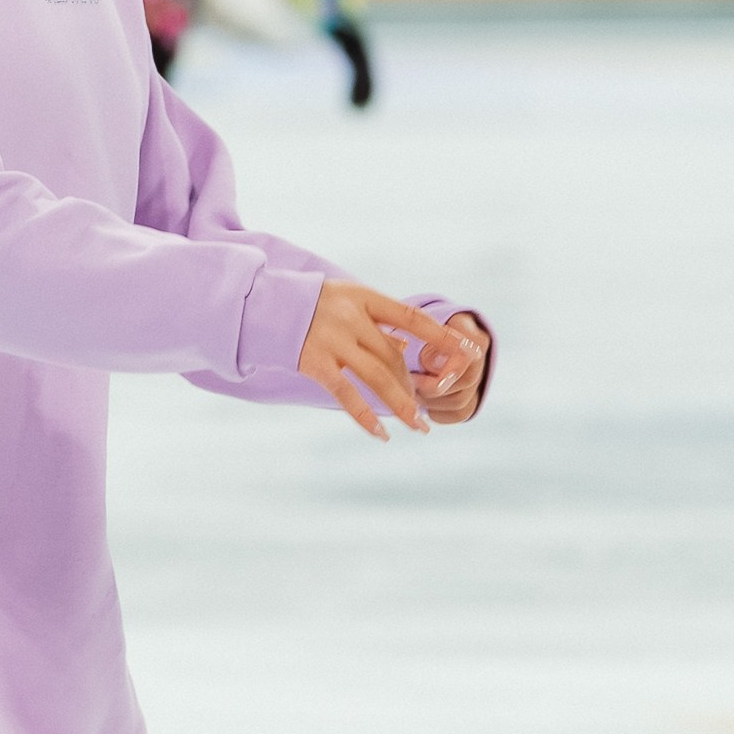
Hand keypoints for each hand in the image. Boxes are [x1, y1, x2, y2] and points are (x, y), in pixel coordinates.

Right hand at [297, 283, 475, 440]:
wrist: (263, 305)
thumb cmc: (312, 304)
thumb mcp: (346, 302)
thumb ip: (376, 323)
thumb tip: (406, 348)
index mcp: (363, 298)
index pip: (412, 317)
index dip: (442, 336)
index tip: (470, 351)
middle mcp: (350, 317)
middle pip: (394, 357)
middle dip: (415, 385)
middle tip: (431, 411)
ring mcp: (332, 340)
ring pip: (377, 378)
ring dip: (400, 405)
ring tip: (419, 427)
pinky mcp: (315, 363)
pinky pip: (347, 395)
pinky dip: (365, 417)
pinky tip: (381, 435)